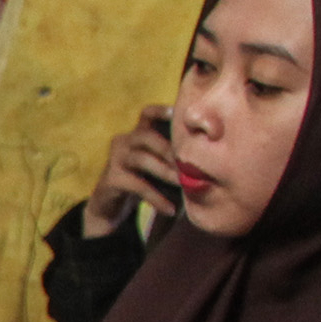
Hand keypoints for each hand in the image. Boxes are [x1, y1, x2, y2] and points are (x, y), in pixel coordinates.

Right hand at [83, 110, 179, 235]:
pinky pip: (138, 185)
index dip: (162, 111)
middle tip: (188, 164)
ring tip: (183, 186)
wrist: (111, 207)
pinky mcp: (111, 179)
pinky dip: (156, 198)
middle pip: (146, 135)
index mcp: (137, 134)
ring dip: (165, 172)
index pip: (147, 114)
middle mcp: (123, 142)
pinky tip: (170, 209)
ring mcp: (115, 159)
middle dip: (169, 149)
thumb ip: (174, 157)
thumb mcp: (157, 165)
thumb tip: (209, 158)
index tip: (179, 115)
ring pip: (142, 159)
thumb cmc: (143, 182)